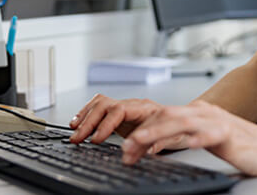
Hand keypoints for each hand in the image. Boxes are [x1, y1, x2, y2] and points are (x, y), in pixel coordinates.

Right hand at [69, 94, 185, 150]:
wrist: (182, 119)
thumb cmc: (176, 127)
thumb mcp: (168, 138)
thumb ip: (150, 145)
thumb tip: (131, 154)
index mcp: (145, 108)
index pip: (120, 110)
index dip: (106, 124)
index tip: (96, 139)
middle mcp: (133, 104)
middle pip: (106, 104)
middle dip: (89, 121)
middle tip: (78, 138)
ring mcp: (126, 106)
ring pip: (101, 102)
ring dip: (85, 115)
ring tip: (74, 129)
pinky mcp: (120, 112)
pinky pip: (100, 105)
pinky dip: (87, 112)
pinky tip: (78, 122)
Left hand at [122, 100, 256, 175]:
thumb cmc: (242, 145)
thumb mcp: (208, 137)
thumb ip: (188, 136)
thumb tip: (160, 144)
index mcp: (199, 112)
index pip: (164, 116)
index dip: (142, 129)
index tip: (126, 147)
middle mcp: (205, 113)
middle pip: (167, 116)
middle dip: (143, 131)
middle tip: (125, 149)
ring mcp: (217, 121)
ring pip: (182, 123)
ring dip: (159, 133)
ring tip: (141, 144)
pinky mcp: (229, 133)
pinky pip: (209, 134)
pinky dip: (194, 139)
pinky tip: (184, 145)